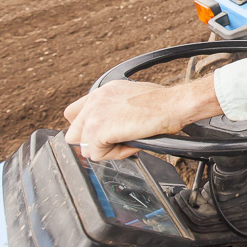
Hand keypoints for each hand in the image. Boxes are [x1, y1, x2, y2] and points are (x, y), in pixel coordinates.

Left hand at [64, 80, 180, 160]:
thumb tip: (115, 125)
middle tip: (116, 142)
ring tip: (128, 142)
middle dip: (94, 142)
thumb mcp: (133, 98)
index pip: (74, 113)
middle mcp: (95, 100)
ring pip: (85, 147)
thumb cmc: (164, 102)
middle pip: (73, 133)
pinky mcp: (98, 130)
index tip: (103, 135)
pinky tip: (132, 145)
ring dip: (107, 150)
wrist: (173, 104)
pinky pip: (97, 155)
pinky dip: (116, 154)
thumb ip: (116, 108)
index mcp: (103, 91)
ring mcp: (94, 114)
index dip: (86, 128)